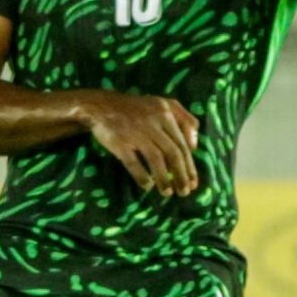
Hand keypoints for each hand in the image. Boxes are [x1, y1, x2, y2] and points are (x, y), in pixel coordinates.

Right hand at [77, 91, 201, 196]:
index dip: (189, 166)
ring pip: (155, 159)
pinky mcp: (119, 142)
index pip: (182, 144)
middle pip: (172, 153)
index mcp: (165, 112)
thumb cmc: (137, 109)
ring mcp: (135, 132)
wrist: (101, 106)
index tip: (193, 183)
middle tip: (184, 192)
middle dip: (181, 175)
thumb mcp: (163, 104)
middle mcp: (152, 122)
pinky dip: (141, 176)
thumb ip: (185, 119)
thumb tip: (195, 146)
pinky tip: (148, 186)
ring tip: (168, 193)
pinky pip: (133, 163)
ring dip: (164, 179)